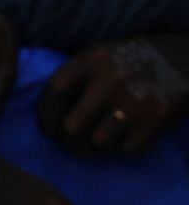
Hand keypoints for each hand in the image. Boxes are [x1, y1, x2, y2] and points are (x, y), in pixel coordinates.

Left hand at [38, 35, 188, 156]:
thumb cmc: (141, 58)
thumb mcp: (106, 55)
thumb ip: (80, 77)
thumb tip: (50, 115)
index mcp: (94, 58)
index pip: (54, 92)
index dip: (45, 117)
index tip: (49, 130)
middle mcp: (111, 78)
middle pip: (71, 128)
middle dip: (70, 143)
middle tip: (75, 145)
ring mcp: (135, 99)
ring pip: (98, 143)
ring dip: (100, 146)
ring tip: (106, 138)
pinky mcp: (157, 117)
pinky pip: (127, 149)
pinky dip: (127, 148)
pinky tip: (131, 136)